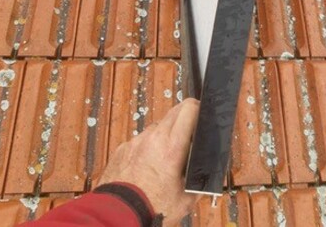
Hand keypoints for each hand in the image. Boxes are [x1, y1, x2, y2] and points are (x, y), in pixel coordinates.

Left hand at [97, 98, 199, 225]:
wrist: (117, 217)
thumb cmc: (151, 209)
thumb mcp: (186, 199)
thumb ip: (198, 180)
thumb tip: (208, 172)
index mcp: (172, 147)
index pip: (189, 109)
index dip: (198, 108)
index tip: (202, 114)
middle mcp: (153, 138)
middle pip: (174, 112)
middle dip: (184, 120)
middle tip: (188, 136)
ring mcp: (136, 141)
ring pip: (156, 127)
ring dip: (164, 135)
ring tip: (164, 159)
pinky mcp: (122, 148)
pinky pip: (139, 141)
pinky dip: (146, 148)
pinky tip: (146, 167)